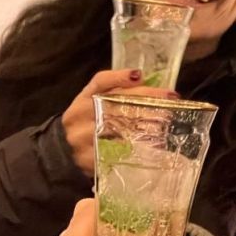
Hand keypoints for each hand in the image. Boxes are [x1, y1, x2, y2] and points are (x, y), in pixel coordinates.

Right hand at [61, 69, 175, 175]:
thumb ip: (118, 92)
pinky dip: (137, 147)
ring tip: (167, 120)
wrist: (66, 151)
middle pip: (115, 103)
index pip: (100, 81)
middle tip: (169, 98)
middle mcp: (79, 116)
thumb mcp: (97, 102)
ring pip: (117, 129)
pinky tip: (155, 144)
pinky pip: (116, 153)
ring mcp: (81, 139)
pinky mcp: (88, 160)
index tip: (140, 75)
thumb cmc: (91, 122)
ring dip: (145, 124)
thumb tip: (147, 81)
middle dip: (146, 99)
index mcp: (83, 98)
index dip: (119, 77)